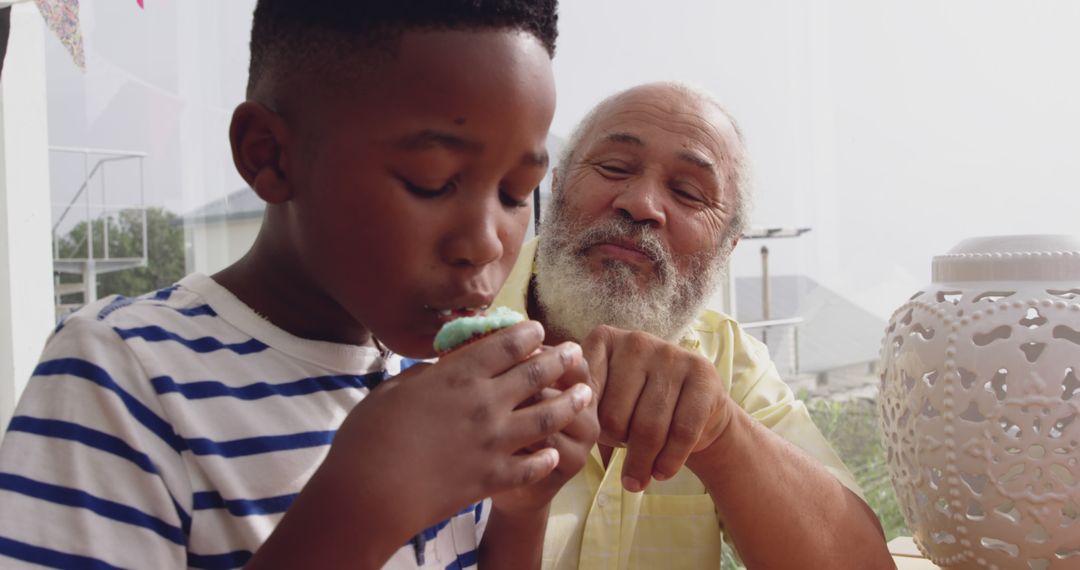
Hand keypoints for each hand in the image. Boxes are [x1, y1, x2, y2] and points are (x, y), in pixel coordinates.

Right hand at [318, 321, 593, 542]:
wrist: (369, 493)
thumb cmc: (367, 437)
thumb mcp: (393, 389)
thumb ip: (426, 376)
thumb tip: (440, 369)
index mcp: (457, 374)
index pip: (505, 345)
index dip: (527, 334)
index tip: (539, 329)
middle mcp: (484, 402)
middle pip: (535, 374)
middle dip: (559, 360)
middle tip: (575, 352)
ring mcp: (493, 441)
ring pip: (547, 416)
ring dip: (569, 403)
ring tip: (585, 394)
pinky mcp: (493, 476)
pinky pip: (531, 464)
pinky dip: (545, 457)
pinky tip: (553, 452)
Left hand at [582, 325, 733, 491]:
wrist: (695, 412)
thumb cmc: (635, 409)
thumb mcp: (602, 403)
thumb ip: (578, 404)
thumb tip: (556, 417)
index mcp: (603, 340)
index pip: (584, 396)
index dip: (587, 426)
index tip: (591, 439)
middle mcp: (637, 340)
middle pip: (615, 415)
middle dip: (616, 444)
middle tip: (620, 455)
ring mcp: (672, 354)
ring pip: (649, 427)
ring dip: (641, 463)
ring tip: (635, 479)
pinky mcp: (702, 374)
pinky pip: (682, 432)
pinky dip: (669, 461)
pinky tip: (662, 473)